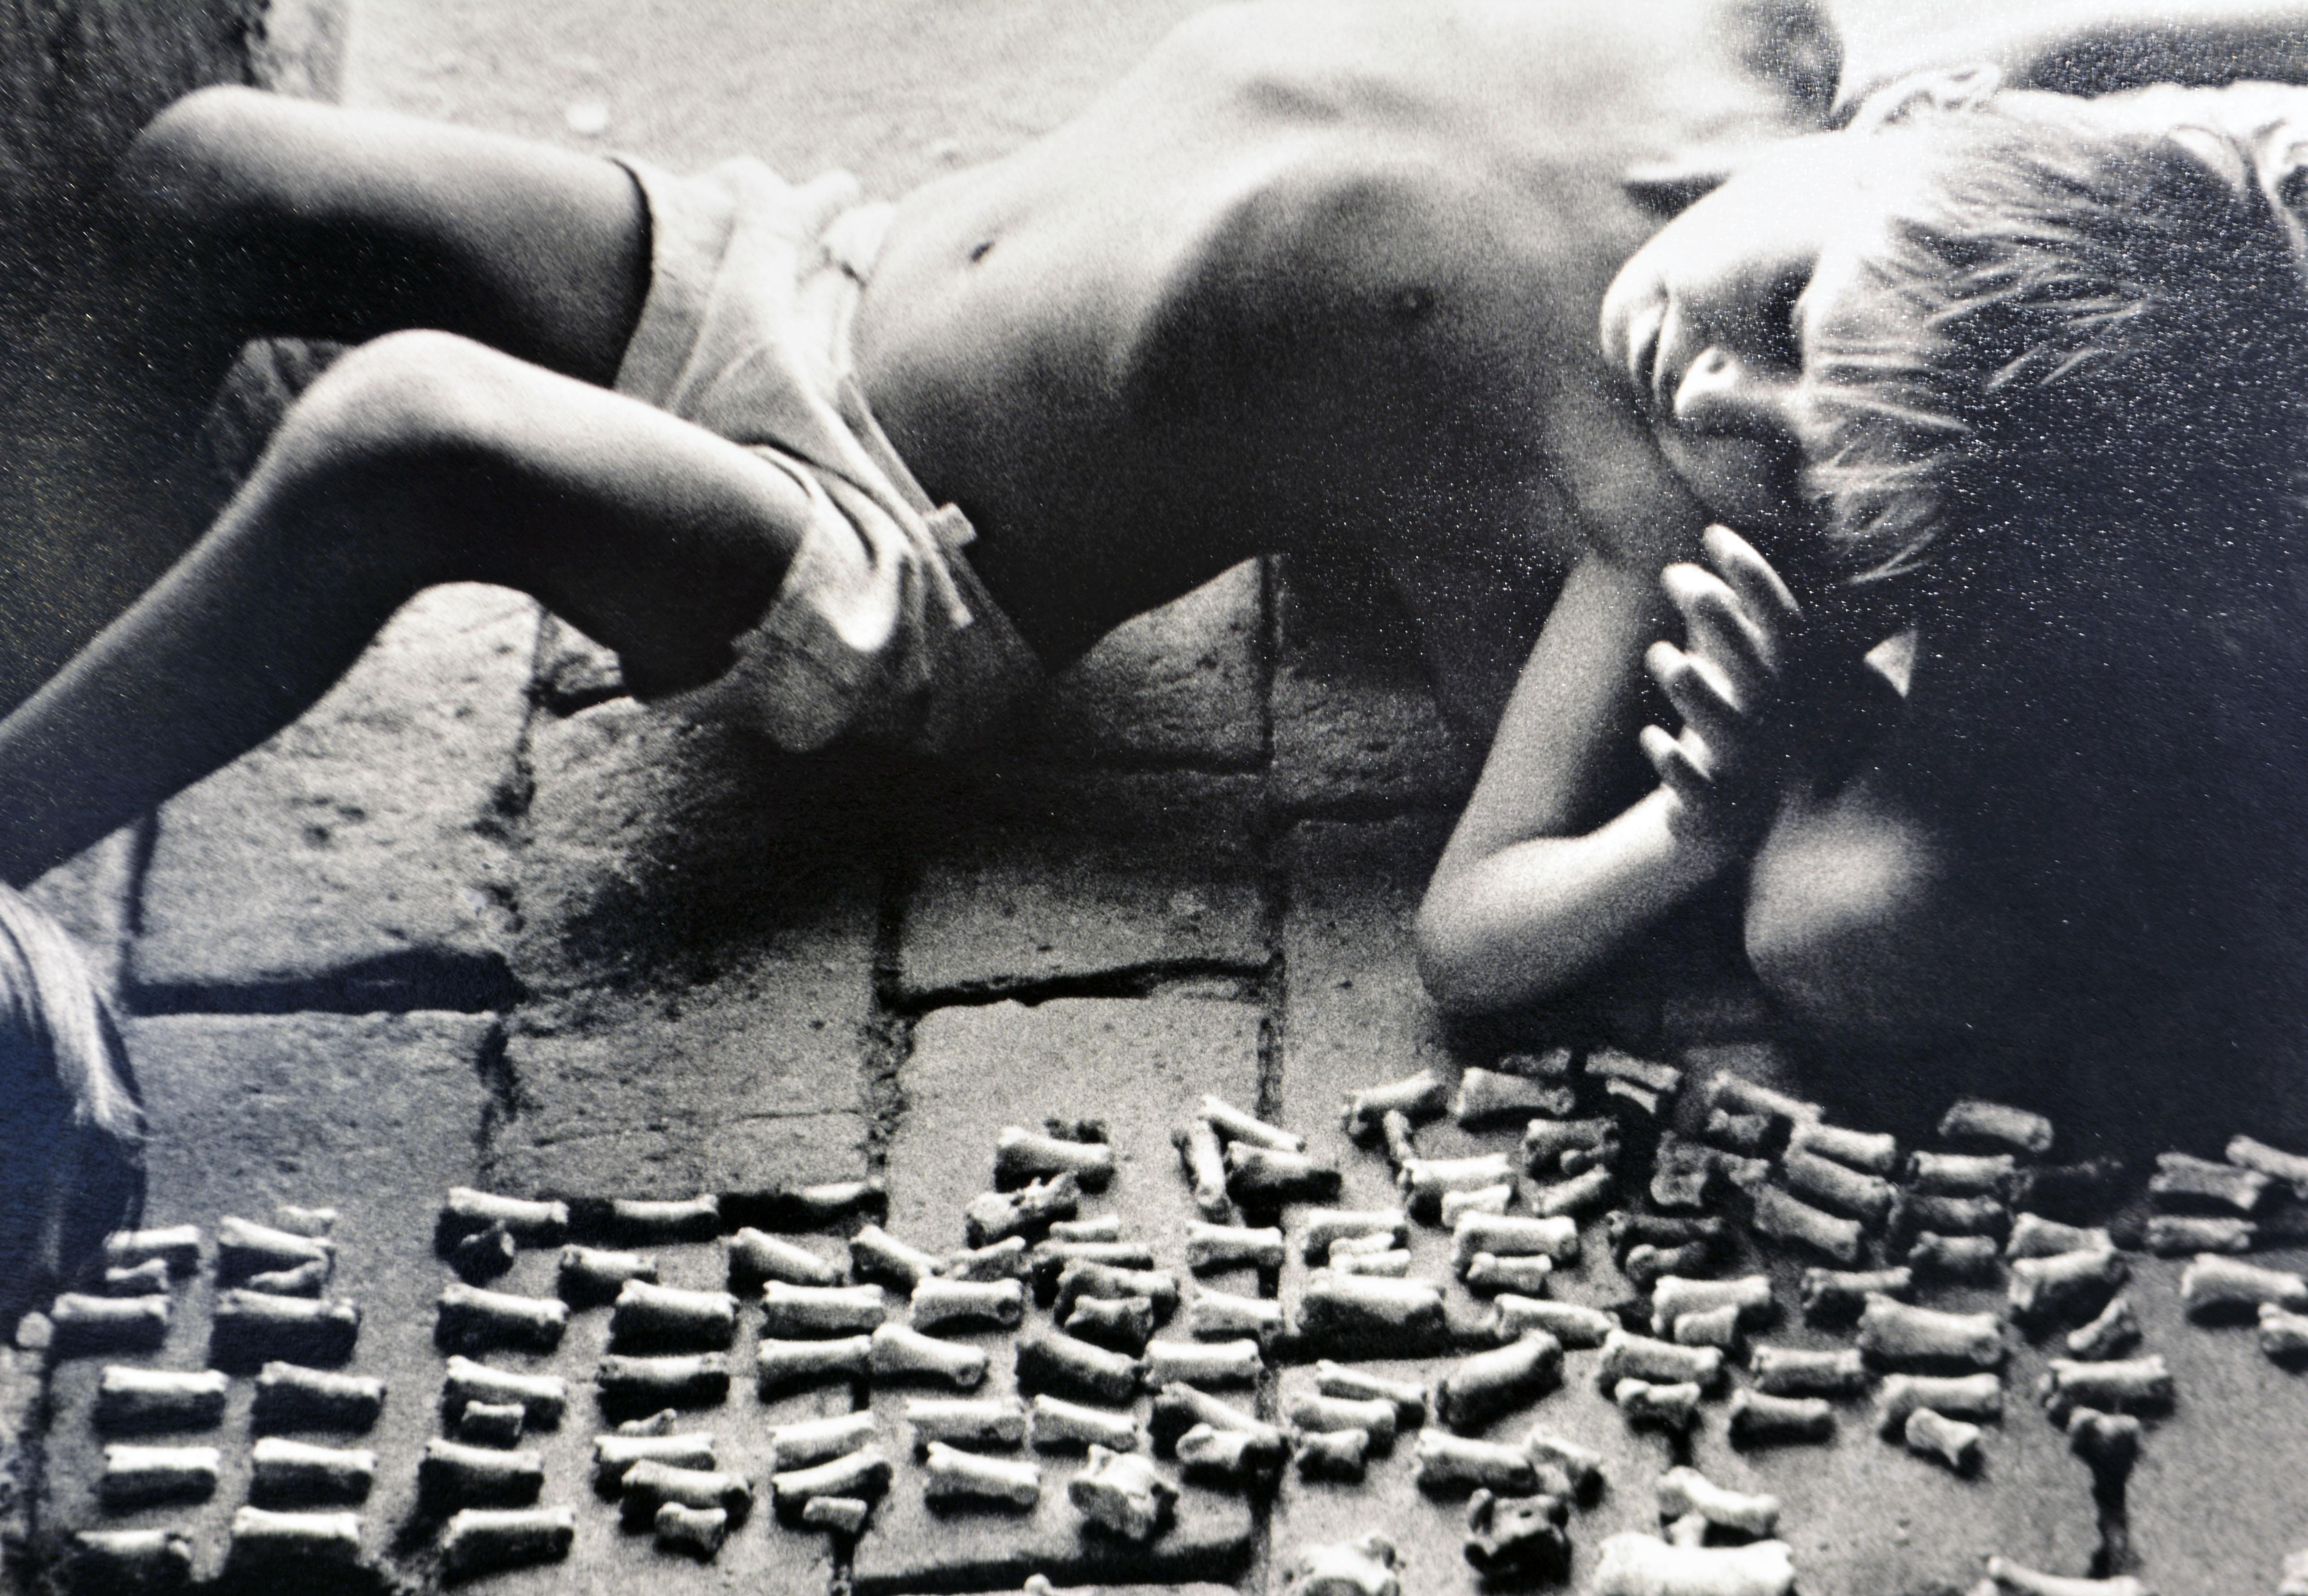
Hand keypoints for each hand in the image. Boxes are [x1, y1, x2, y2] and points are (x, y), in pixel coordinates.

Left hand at [1639, 525, 1801, 846]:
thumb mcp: (1731, 682)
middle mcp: (1776, 729)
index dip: (1753, 576)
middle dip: (1722, 624)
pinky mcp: (1716, 815)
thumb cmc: (1731, 737)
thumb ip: (1717, 632)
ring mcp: (1750, 774)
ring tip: (1658, 653)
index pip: (1784, 621)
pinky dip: (1675, 767)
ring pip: (1727, 732)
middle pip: (1757, 669)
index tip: (1712, 532)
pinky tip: (1652, 738)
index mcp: (1789, 692)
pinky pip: (1700, 795)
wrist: (1737, 829)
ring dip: (1696, 692)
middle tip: (1676, 576)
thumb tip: (1687, 570)